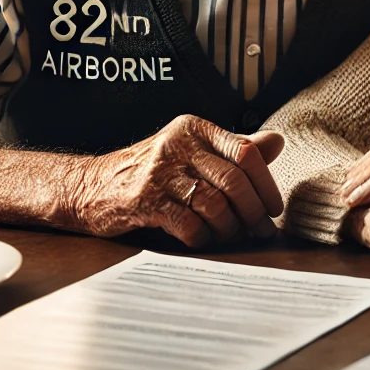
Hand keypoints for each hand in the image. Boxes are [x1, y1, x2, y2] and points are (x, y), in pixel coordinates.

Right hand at [65, 114, 284, 247]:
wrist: (91, 186)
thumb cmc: (152, 171)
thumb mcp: (192, 150)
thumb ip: (233, 148)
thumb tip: (277, 142)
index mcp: (195, 129)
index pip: (246, 153)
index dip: (267, 184)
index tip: (273, 207)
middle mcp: (178, 146)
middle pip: (234, 180)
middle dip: (254, 211)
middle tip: (261, 230)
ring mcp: (159, 174)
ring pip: (214, 204)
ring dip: (230, 228)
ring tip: (233, 237)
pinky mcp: (144, 202)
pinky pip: (188, 224)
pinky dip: (203, 238)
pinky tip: (203, 239)